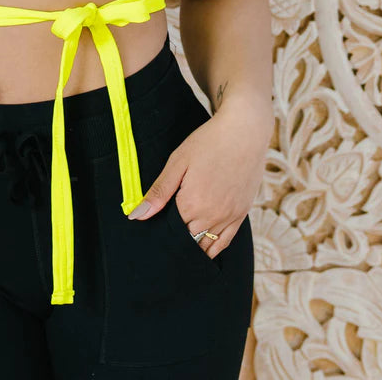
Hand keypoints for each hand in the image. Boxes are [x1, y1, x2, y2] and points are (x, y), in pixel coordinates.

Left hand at [127, 106, 270, 258]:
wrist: (245, 131)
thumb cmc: (209, 142)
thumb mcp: (178, 162)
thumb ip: (158, 192)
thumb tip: (136, 216)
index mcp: (191, 204)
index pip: (170, 230)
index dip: (161, 229)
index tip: (155, 225)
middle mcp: (211, 216)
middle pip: (187, 240)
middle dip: (176, 238)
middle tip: (167, 230)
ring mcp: (228, 217)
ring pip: (205, 245)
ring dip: (194, 244)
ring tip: (182, 240)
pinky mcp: (241, 214)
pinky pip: (225, 242)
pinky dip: (213, 248)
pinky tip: (204, 249)